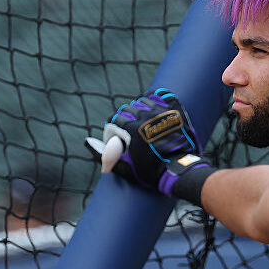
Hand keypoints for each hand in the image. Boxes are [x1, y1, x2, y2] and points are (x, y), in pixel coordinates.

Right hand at [85, 88, 210, 197]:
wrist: (180, 171)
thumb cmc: (151, 172)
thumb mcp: (126, 167)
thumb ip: (105, 156)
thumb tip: (88, 143)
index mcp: (132, 129)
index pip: (114, 119)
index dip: (113, 130)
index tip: (117, 138)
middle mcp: (146, 116)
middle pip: (127, 109)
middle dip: (125, 120)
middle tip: (130, 131)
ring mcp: (162, 112)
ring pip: (143, 101)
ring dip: (140, 109)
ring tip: (143, 121)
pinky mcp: (175, 110)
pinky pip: (162, 95)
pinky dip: (156, 99)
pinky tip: (155, 108)